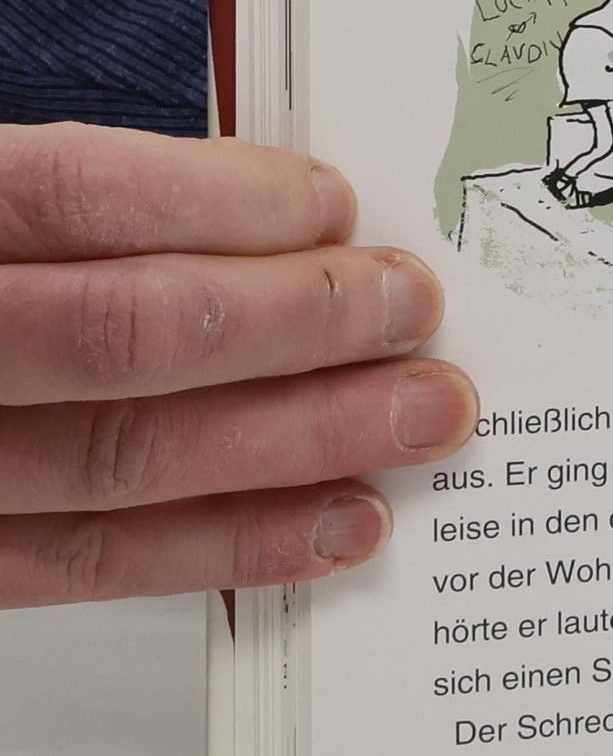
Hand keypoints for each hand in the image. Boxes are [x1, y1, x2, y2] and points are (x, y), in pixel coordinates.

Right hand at [0, 124, 477, 607]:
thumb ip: (49, 200)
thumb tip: (248, 206)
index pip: (66, 192)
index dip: (220, 198)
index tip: (333, 203)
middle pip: (122, 330)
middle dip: (299, 320)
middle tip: (414, 307)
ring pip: (125, 456)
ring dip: (301, 437)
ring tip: (420, 414)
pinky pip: (93, 563)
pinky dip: (231, 545)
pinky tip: (338, 523)